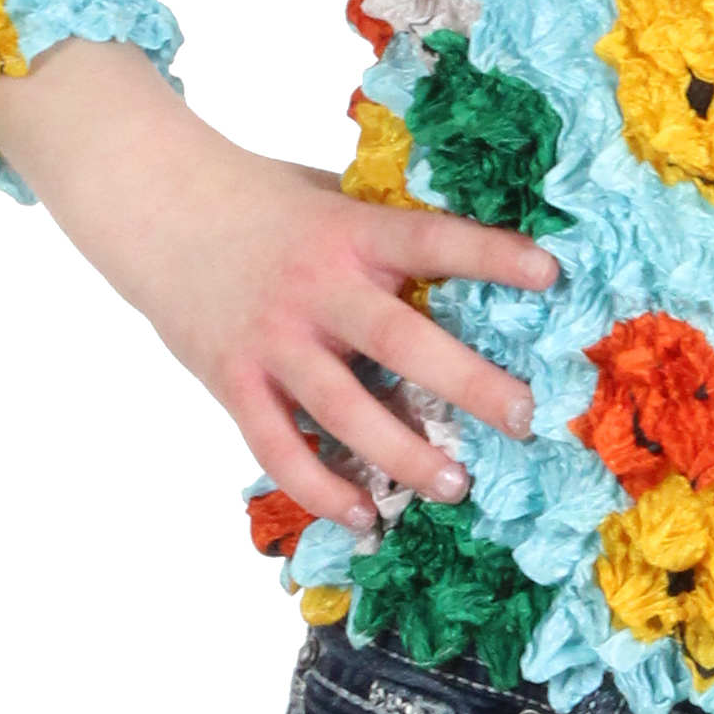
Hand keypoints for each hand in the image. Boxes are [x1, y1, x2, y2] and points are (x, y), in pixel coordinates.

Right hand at [0, 41, 558, 536]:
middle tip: (524, 418)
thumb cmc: (263, 200)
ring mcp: (274, 340)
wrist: (160, 208)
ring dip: (404, 454)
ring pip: (345, 411)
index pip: (434, 239)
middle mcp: (318, 287)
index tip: (553, 274)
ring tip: (456, 485)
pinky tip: (363, 516)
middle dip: (469, 383)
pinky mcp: (234, 380)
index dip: (492, 255)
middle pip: (401, 341)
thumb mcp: (331, 197)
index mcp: (352, 231)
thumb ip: (386, 231)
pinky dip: (322, 489)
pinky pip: (281, 448)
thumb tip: (471, 260)